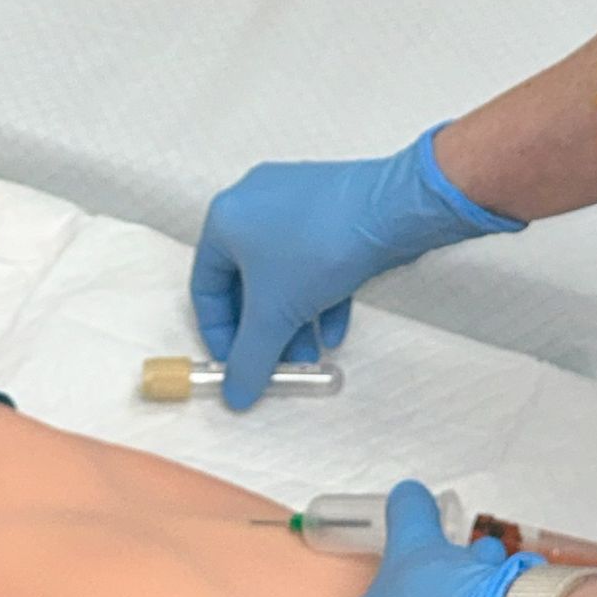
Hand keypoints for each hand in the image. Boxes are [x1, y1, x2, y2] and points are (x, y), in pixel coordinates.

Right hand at [190, 126, 518, 407]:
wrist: (391, 208)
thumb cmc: (317, 249)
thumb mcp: (275, 314)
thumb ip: (250, 359)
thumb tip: (235, 395)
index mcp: (226, 219)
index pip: (205, 286)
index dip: (218, 333)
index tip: (235, 365)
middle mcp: (254, 203)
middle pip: (247, 282)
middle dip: (264, 330)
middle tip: (277, 365)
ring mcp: (295, 201)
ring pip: (284, 273)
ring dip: (294, 320)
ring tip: (311, 357)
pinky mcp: (331, 207)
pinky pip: (314, 258)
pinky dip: (320, 296)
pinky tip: (335, 332)